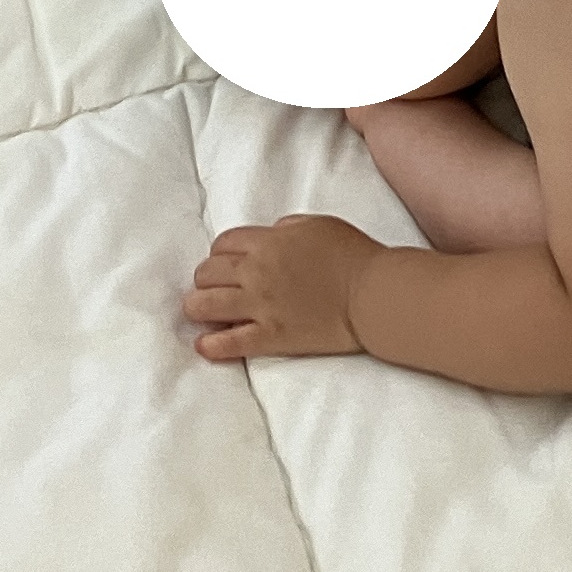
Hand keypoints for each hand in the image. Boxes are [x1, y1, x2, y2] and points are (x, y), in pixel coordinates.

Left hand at [183, 214, 381, 360]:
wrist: (373, 294)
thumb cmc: (353, 255)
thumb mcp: (317, 225)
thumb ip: (286, 229)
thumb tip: (270, 237)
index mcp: (267, 242)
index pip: (222, 244)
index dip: (219, 254)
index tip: (225, 264)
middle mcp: (256, 272)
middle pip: (206, 273)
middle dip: (205, 279)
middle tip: (214, 288)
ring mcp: (260, 306)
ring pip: (205, 305)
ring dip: (198, 308)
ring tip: (202, 313)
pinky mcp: (270, 337)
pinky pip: (228, 343)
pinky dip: (212, 346)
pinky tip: (205, 345)